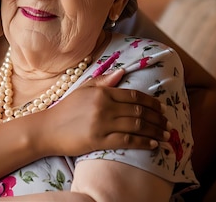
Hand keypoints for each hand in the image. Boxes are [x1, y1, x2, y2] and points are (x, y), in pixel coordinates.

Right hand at [38, 69, 169, 155]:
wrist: (47, 129)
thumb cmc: (65, 109)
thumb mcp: (83, 90)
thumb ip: (104, 81)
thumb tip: (122, 72)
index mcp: (102, 92)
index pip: (133, 96)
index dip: (151, 102)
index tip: (162, 108)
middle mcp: (104, 107)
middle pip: (139, 111)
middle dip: (157, 118)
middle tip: (168, 123)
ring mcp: (102, 124)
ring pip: (136, 126)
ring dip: (155, 131)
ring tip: (166, 135)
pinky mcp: (99, 140)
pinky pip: (127, 141)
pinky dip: (143, 142)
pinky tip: (152, 144)